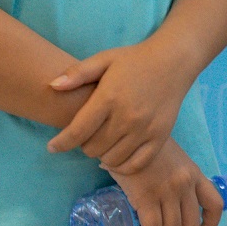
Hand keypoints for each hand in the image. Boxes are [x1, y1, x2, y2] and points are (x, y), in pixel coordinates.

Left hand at [47, 38, 195, 171]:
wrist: (174, 61)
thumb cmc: (134, 60)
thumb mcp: (104, 59)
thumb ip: (77, 73)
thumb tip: (52, 86)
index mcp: (109, 97)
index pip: (77, 131)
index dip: (60, 143)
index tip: (52, 147)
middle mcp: (127, 117)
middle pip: (92, 148)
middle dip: (83, 144)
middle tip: (86, 134)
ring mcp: (145, 129)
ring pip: (112, 159)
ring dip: (101, 154)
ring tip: (102, 143)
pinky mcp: (160, 136)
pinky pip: (135, 165)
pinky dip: (122, 166)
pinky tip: (116, 156)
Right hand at [109, 137, 222, 225]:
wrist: (126, 135)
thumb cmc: (145, 147)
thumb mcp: (172, 159)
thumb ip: (176, 178)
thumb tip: (168, 203)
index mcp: (195, 174)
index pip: (215, 204)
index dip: (210, 225)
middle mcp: (186, 184)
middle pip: (190, 225)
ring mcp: (168, 191)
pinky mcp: (147, 197)